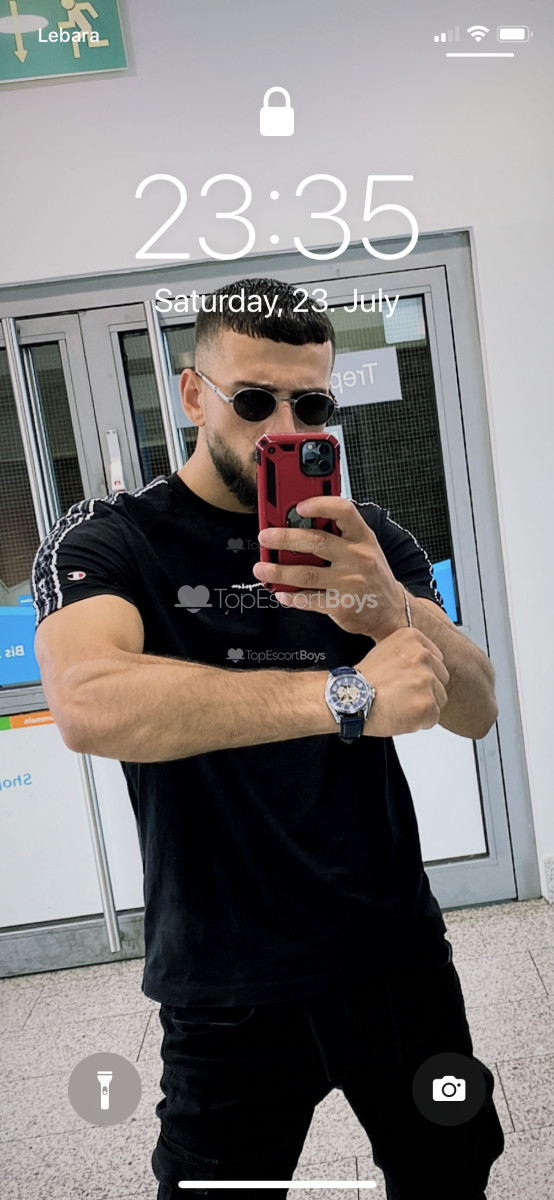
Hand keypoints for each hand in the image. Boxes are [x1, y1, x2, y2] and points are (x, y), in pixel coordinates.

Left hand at [253, 496, 405, 639]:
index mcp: (363, 537)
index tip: (298, 505)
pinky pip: (309, 600)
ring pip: (306, 574)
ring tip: (262, 568)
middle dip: (285, 538)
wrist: (391, 611)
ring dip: (278, 571)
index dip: (320, 504)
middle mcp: (358, 557)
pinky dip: (291, 596)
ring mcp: (350, 582)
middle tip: (265, 537)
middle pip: (316, 542)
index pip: (344, 511)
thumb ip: (338, 533)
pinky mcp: (341, 605)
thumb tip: (298, 522)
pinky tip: (281, 592)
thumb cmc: (372, 574)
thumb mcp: (364, 547)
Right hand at [357, 628, 449, 736]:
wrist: (350, 699)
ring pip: (439, 699)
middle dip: (426, 689)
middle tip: (402, 694)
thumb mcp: (385, 650)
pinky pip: (433, 717)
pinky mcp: (427, 704)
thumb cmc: (363, 681)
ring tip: (399, 704)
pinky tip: (400, 714)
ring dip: (423, 705)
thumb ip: (409, 653)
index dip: (422, 674)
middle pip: (441, 679)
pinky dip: (419, 722)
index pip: (436, 660)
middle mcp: (423, 656)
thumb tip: (427, 663)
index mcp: (413, 639)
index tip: (408, 680)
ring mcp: (427, 681)